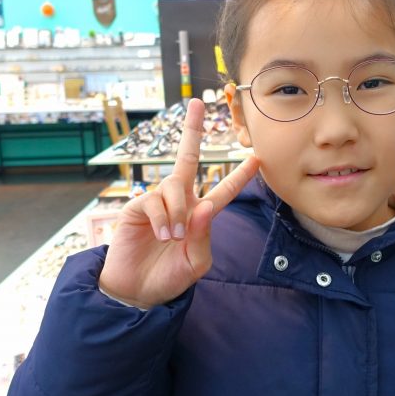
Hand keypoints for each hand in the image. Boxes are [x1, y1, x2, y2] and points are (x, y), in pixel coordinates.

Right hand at [99, 99, 259, 308]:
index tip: (257, 158)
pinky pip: (154, 200)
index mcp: (200, 216)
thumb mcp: (196, 263)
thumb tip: (204, 206)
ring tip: (171, 237)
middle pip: (187, 159)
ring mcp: (158, 203)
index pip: (223, 191)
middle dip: (192, 131)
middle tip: (197, 103)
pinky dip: (161, 218)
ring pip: (174, 185)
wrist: (137, 292)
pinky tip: (160, 234)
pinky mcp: (137, 206)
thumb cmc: (169, 278)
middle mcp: (180, 203)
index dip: (239, 176)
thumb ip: (204, 236)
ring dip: (176, 211)